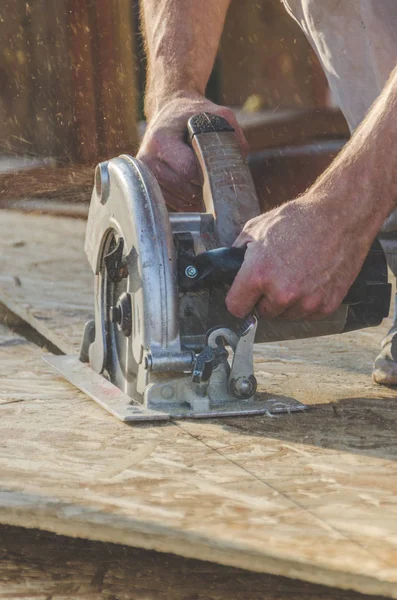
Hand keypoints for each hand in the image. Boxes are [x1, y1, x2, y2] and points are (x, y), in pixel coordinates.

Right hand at [137, 94, 247, 210]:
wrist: (169, 112)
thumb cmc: (193, 114)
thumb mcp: (215, 114)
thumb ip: (232, 133)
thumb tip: (241, 158)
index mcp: (160, 140)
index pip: (187, 170)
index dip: (206, 174)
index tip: (217, 168)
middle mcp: (148, 158)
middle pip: (183, 187)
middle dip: (204, 186)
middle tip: (215, 177)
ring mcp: (146, 174)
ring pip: (179, 199)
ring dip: (197, 196)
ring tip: (205, 181)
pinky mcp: (151, 185)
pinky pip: (174, 203)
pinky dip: (189, 201)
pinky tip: (197, 189)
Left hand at [226, 194, 374, 320]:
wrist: (341, 216)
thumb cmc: (300, 219)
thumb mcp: (256, 228)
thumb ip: (238, 255)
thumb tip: (230, 271)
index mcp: (259, 275)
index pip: (236, 308)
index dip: (239, 299)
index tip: (245, 294)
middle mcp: (282, 293)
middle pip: (263, 313)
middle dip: (266, 297)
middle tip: (278, 274)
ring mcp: (306, 302)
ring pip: (286, 315)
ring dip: (288, 301)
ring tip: (297, 273)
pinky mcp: (327, 305)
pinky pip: (308, 314)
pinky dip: (308, 301)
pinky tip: (312, 278)